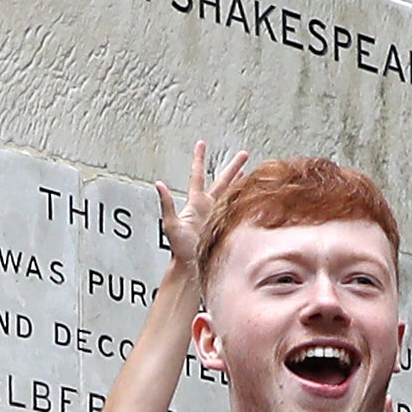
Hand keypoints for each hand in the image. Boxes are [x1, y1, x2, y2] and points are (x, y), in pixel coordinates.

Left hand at [156, 142, 251, 279]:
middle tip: (244, 154)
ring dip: (241, 182)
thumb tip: (159, 184)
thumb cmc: (179, 249)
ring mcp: (219, 216)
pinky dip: (245, 200)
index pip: (198, 176)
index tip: (202, 144)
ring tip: (251, 171)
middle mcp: (209, 207)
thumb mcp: (171, 224)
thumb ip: (166, 203)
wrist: (192, 266)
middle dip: (233, 167)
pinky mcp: (227, 225)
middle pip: (223, 181)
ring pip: (232, 194)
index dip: (199, 159)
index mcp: (196, 203)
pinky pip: (238, 209)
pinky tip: (252, 195)